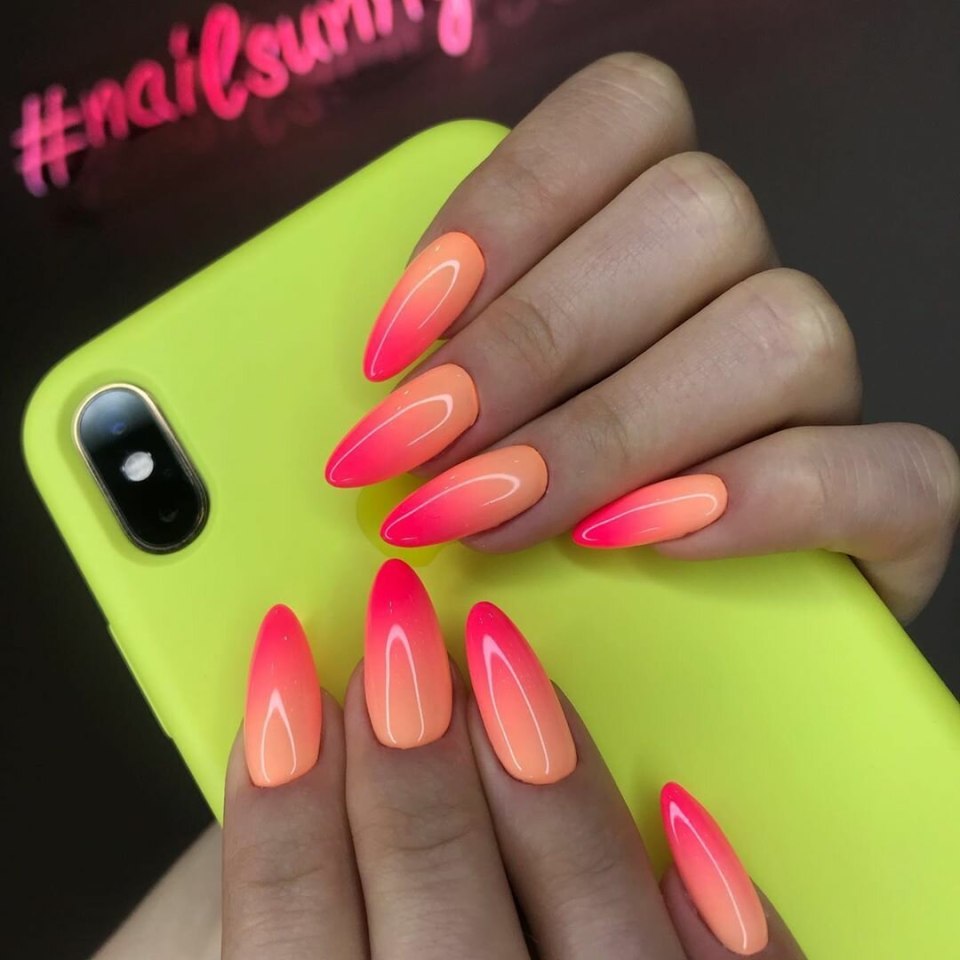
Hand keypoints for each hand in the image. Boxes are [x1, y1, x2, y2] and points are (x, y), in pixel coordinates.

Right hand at [222, 577, 805, 959]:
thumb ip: (287, 889)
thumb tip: (296, 729)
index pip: (286, 921)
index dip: (281, 782)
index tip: (285, 656)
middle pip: (435, 900)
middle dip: (411, 749)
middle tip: (398, 619)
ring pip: (589, 923)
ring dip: (547, 784)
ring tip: (503, 653)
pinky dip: (716, 910)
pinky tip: (682, 810)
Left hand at [326, 52, 959, 621]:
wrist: (662, 636)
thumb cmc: (532, 506)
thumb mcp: (465, 418)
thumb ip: (443, 368)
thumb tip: (384, 391)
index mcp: (656, 226)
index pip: (627, 115)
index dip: (508, 205)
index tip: (399, 337)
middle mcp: (749, 285)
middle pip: (692, 218)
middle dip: (533, 343)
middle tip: (423, 450)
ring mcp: (828, 391)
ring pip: (781, 331)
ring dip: (613, 433)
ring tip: (498, 516)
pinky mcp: (891, 505)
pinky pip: (886, 472)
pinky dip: (759, 502)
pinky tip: (637, 542)